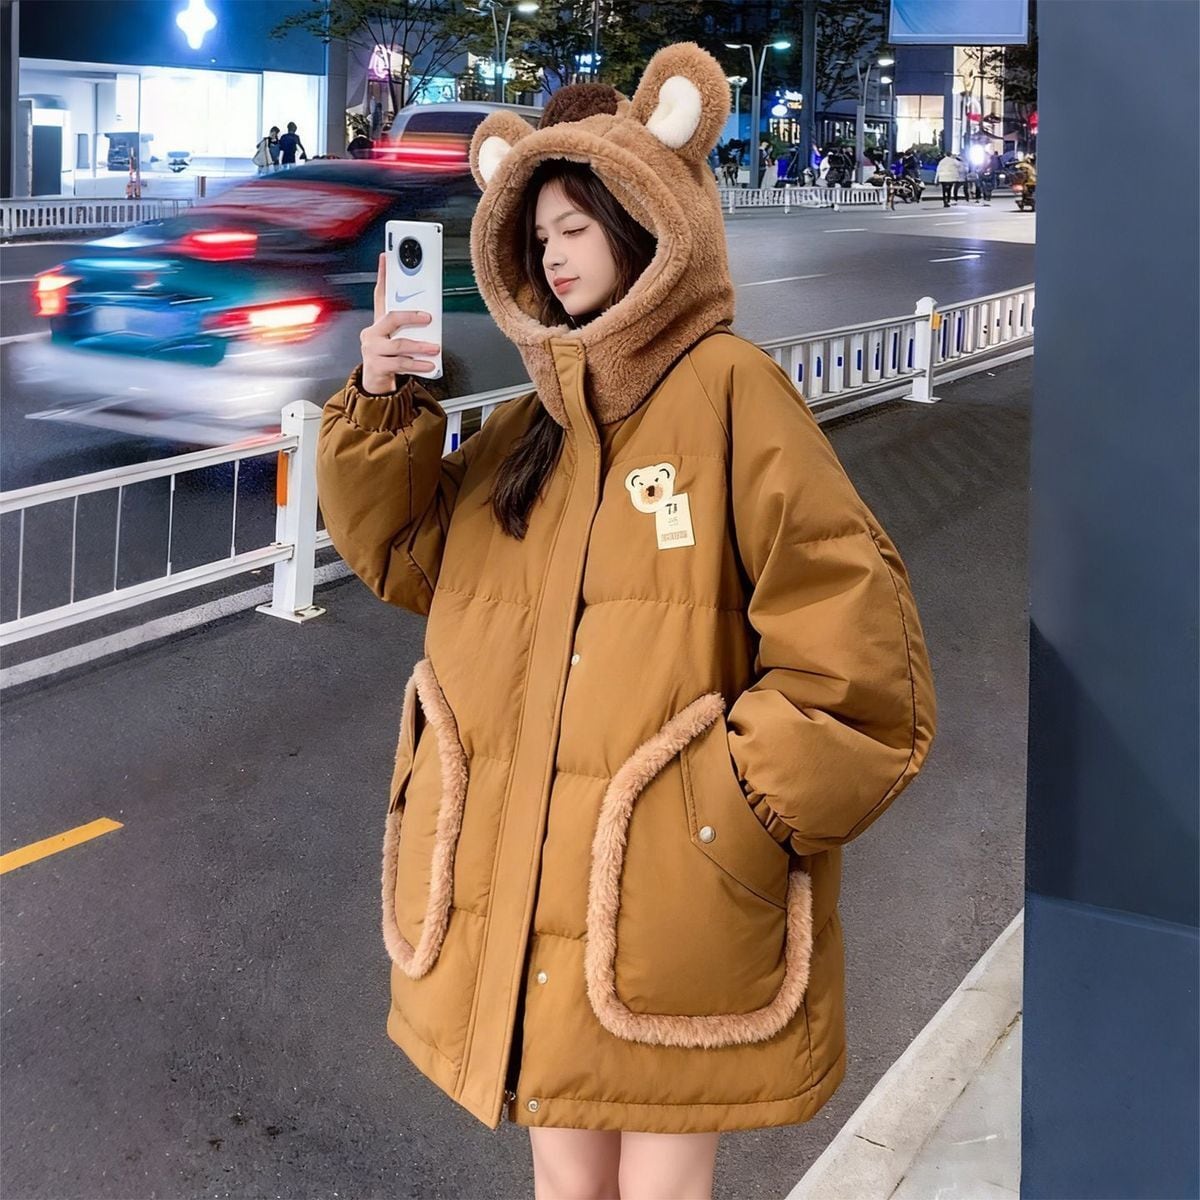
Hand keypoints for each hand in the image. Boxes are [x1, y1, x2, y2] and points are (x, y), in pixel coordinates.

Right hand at [360, 253, 439, 394]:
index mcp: (378, 322)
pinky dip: (417, 365)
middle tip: (428, 318)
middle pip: (391, 318)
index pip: (380, 294)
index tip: (386, 257)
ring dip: (420, 346)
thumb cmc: (388, 356)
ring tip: (435, 348)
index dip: (382, 275)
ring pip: (399, 344)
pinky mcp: (377, 366)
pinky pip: (400, 363)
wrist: (375, 382)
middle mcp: (372, 333)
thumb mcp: (397, 338)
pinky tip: (429, 365)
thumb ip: (409, 328)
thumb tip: (431, 319)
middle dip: (411, 316)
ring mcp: (372, 349)